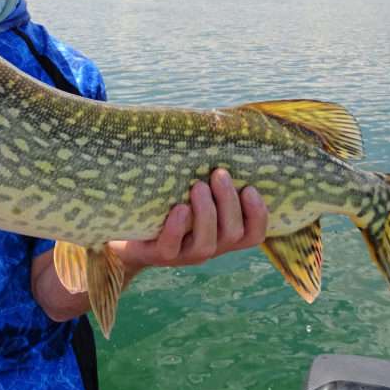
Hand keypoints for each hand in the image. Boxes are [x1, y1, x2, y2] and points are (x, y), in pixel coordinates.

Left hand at [110, 168, 267, 271]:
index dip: (258, 214)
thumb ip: (211, 178)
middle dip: (229, 202)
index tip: (250, 188)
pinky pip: (172, 247)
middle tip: (219, 174)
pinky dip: (177, 227)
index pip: (254, 234)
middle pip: (233, 234)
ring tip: (198, 186)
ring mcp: (186, 255)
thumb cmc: (170, 203)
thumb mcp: (193, 193)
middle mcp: (211, 247)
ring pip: (207, 244)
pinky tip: (179, 208)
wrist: (132, 233)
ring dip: (206, 213)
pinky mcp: (161, 255)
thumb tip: (220, 134)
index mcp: (224, 234)